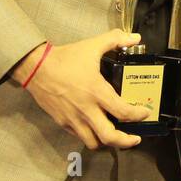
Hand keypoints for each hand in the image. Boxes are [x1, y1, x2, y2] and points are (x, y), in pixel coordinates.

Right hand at [18, 29, 152, 150]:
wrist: (35, 67)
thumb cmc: (65, 58)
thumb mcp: (92, 45)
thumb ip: (115, 39)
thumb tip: (135, 37)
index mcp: (97, 92)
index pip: (123, 112)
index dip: (138, 115)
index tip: (144, 113)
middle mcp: (86, 110)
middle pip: (109, 137)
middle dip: (126, 141)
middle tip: (135, 138)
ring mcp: (73, 119)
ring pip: (93, 142)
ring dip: (107, 143)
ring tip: (116, 137)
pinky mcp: (62, 122)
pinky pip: (79, 136)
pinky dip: (91, 136)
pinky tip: (96, 129)